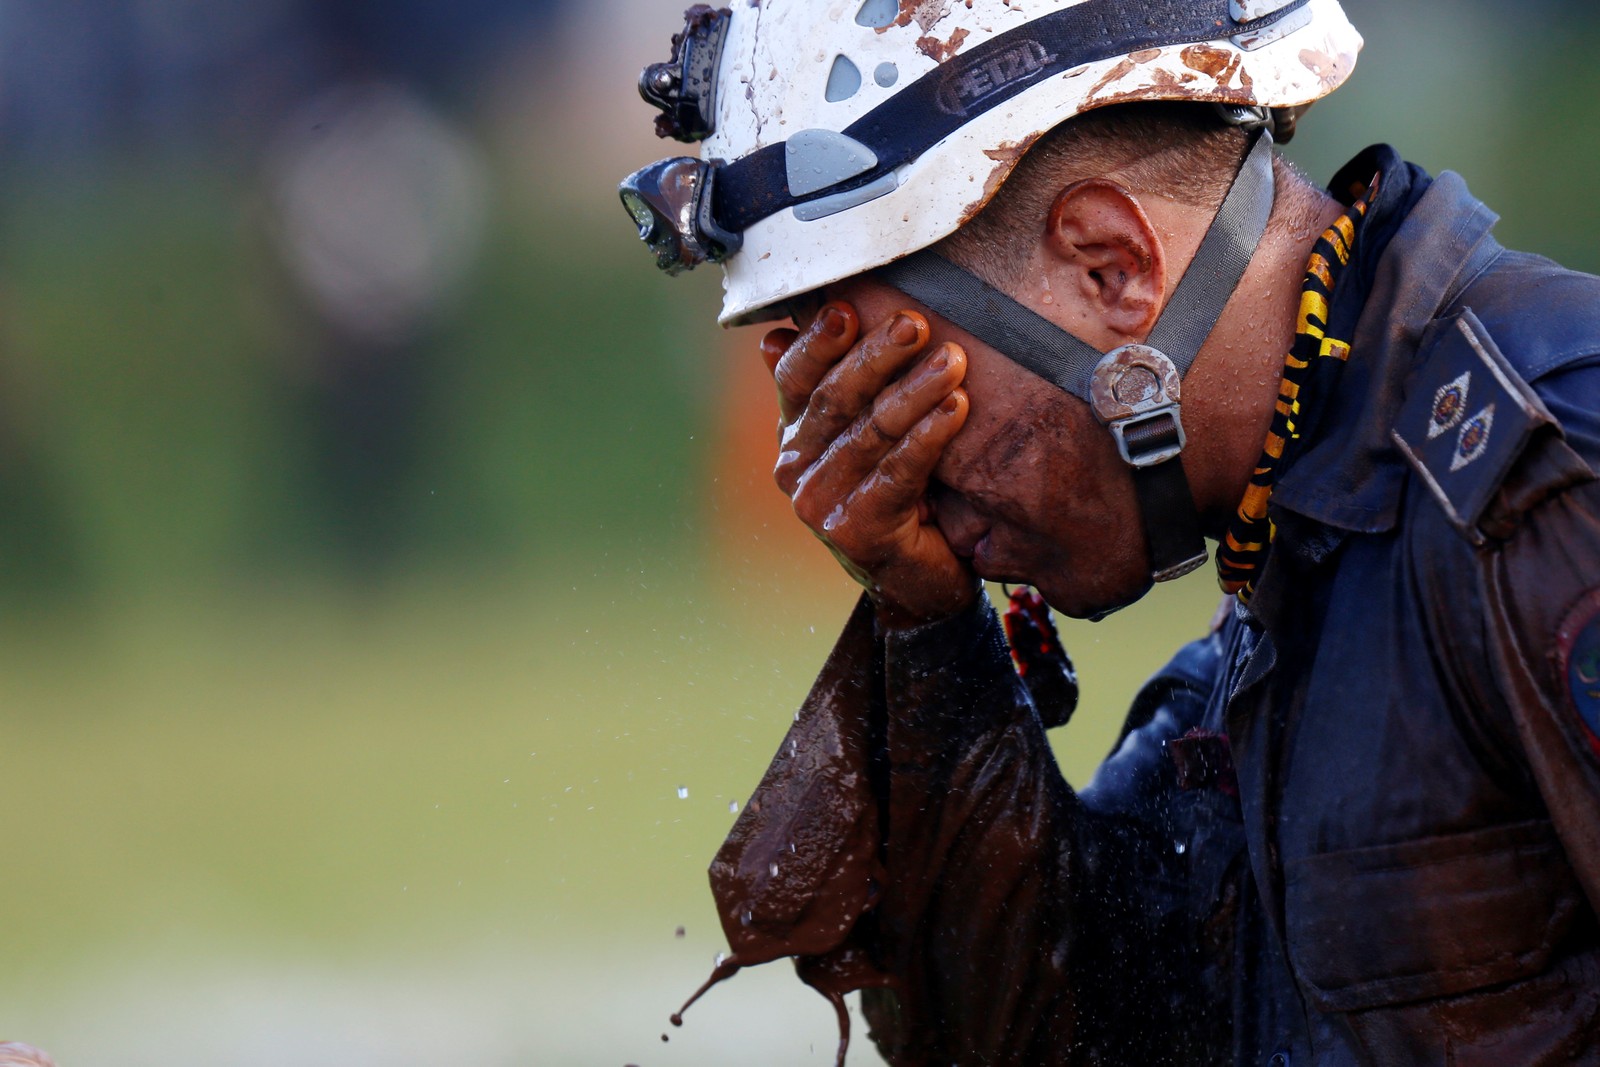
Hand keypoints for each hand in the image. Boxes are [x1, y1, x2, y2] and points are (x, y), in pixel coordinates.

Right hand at [762, 301, 976, 628]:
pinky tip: (957, 407)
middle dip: (877, 356)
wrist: (917, 580)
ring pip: (870, 432)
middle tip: (917, 324)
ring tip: (953, 360)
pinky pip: (898, 471)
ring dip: (914, 391)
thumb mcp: (862, 437)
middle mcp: (796, 468)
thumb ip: (833, 390)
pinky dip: (930, 435)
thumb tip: (776, 335)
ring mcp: (820, 503)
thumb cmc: (898, 495)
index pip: (795, 376)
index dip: (819, 342)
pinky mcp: (855, 531)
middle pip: (834, 397)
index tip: (848, 307)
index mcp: (794, 435)